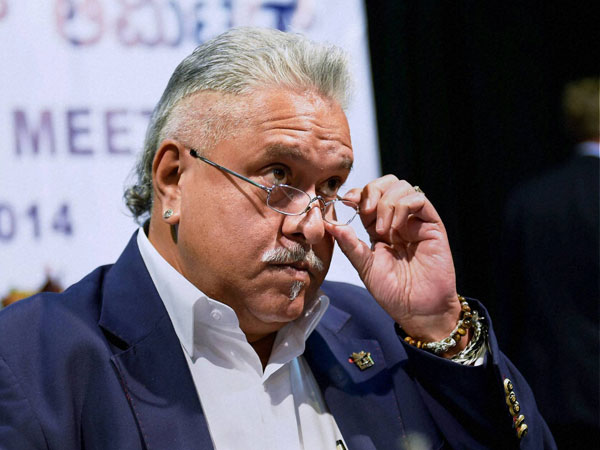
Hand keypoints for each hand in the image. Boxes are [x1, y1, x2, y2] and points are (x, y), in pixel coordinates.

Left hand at [325, 176, 461, 342]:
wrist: (419, 311)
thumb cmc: (393, 293)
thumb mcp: (364, 267)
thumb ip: (349, 244)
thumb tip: (329, 224)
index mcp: (379, 227)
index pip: (368, 195)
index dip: (357, 193)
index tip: (345, 202)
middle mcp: (398, 220)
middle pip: (386, 183)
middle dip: (371, 191)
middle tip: (364, 211)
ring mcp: (415, 221)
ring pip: (401, 187)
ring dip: (386, 203)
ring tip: (382, 230)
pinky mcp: (432, 225)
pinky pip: (419, 199)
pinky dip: (402, 207)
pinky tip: (396, 229)